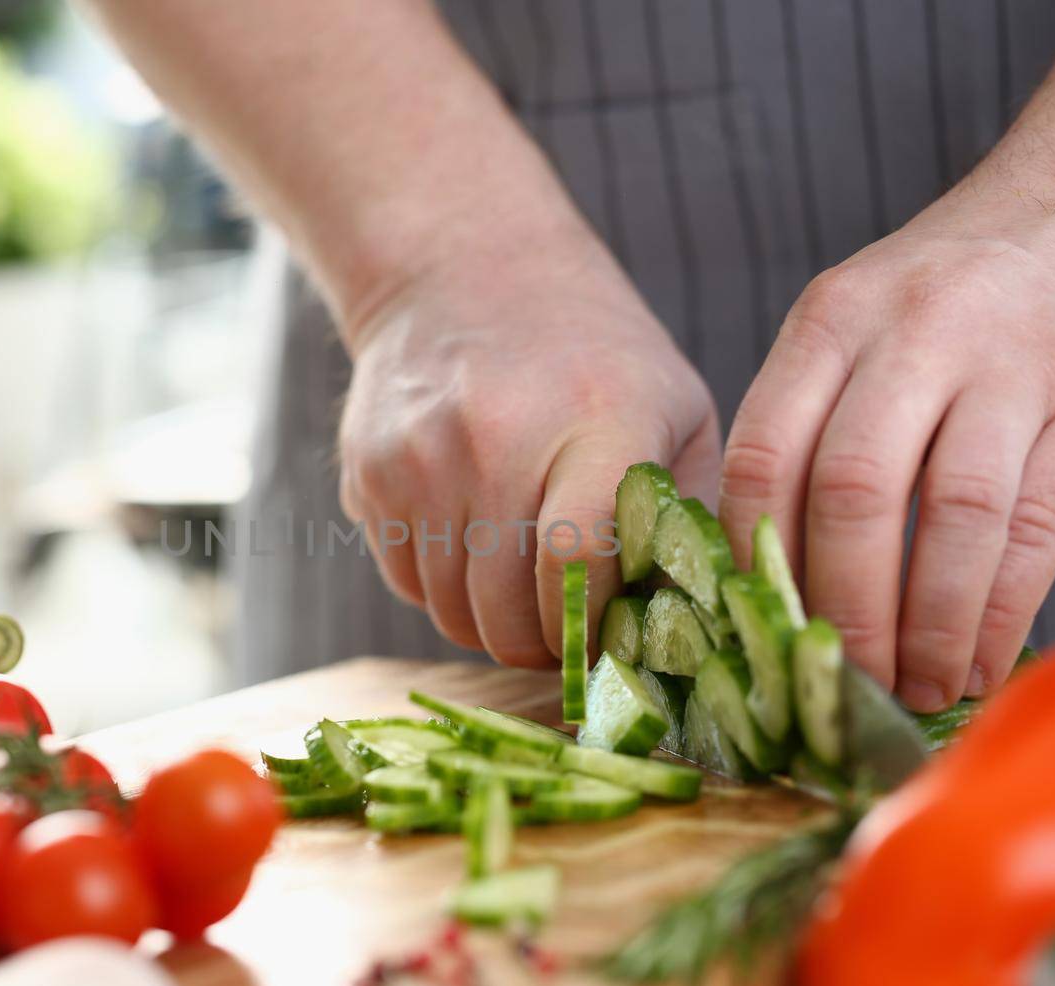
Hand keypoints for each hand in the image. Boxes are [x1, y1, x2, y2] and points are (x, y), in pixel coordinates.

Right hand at [339, 234, 719, 666]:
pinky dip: (445, 590)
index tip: (612, 642)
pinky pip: (407, 586)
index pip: (579, 562)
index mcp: (597, 420)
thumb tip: (685, 632)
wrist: (460, 269)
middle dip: (548, 647)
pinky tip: (476, 542)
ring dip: (495, 623)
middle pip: (509, 614)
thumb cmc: (591, 356)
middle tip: (573, 628)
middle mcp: (495, 439)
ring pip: (452, 616)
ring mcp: (418, 460)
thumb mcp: (675, 410)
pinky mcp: (367, 476)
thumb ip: (687, 520)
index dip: (594, 628)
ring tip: (527, 583)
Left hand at [721, 163, 1054, 709]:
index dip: (754, 559)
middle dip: (841, 611)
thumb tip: (771, 572)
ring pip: (949, 518)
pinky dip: (999, 613)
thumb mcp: (863, 319)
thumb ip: (815, 418)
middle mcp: (914, 332)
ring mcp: (1011, 364)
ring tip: (916, 691)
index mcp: (831, 318)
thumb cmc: (959, 291)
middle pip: (851, 494)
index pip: (765, 454)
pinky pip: (1037, 529)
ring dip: (927, 628)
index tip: (760, 627)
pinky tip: (979, 662)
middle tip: (840, 683)